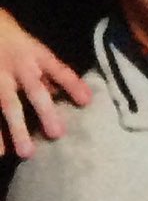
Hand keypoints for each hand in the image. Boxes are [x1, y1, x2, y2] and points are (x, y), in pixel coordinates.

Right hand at [0, 11, 90, 159]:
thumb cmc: (18, 46)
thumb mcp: (38, 52)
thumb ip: (54, 75)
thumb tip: (81, 97)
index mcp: (37, 57)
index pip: (60, 71)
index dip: (73, 86)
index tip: (87, 102)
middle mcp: (19, 67)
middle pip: (34, 91)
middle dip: (46, 113)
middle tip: (57, 135)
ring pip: (8, 105)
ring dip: (15, 130)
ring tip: (24, 154)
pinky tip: (1, 151)